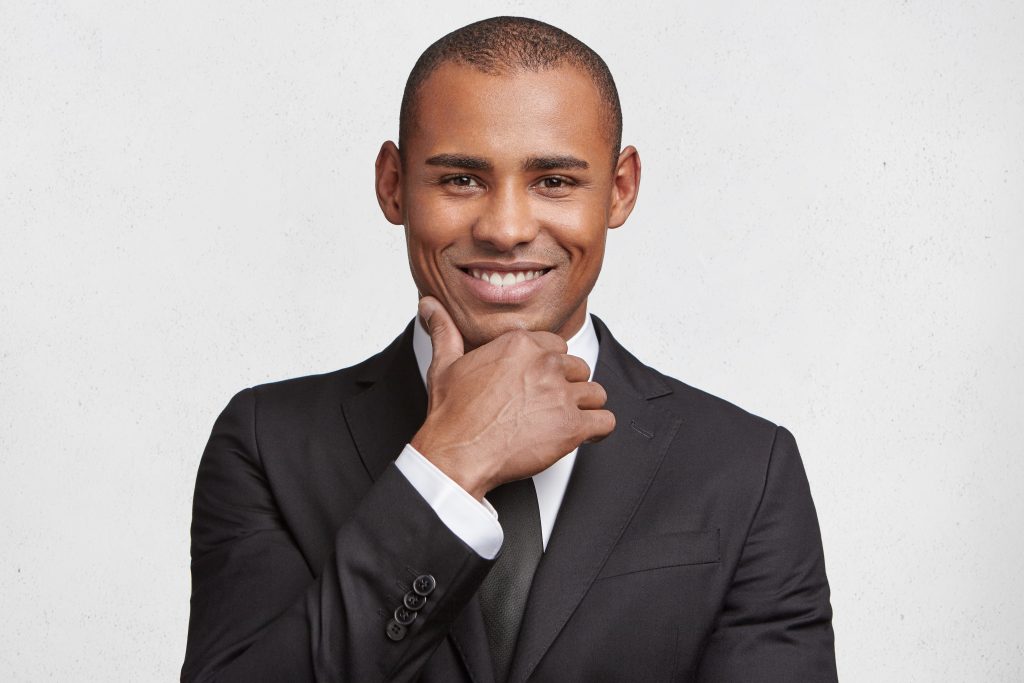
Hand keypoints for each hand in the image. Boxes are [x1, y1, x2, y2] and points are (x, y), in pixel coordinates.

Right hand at [410, 297, 614, 499]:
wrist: (456, 453)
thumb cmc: (452, 414)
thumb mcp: (444, 364)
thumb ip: (444, 331)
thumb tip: (429, 306)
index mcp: (520, 344)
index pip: (556, 345)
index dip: (549, 365)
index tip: (538, 381)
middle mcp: (544, 364)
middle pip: (578, 368)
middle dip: (567, 386)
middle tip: (548, 405)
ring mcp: (560, 395)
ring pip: (595, 393)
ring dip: (584, 407)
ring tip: (566, 420)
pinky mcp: (571, 426)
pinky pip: (605, 422)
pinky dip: (598, 430)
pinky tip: (585, 434)